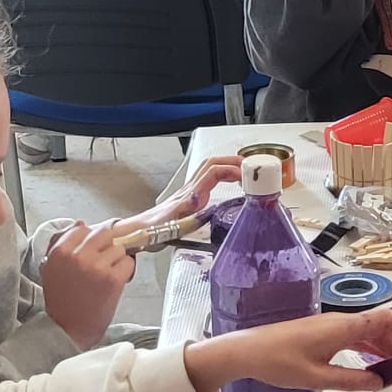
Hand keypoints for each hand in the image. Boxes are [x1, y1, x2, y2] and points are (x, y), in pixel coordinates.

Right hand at [40, 222, 134, 349]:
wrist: (68, 329)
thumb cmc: (61, 301)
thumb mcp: (51, 269)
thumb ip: (62, 245)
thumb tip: (81, 224)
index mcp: (60, 252)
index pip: (82, 228)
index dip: (91, 239)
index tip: (94, 249)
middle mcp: (77, 256)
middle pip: (104, 233)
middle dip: (107, 245)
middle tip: (104, 260)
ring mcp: (96, 266)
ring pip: (118, 248)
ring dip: (117, 259)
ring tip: (107, 274)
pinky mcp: (112, 279)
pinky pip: (128, 262)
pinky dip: (126, 270)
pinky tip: (116, 281)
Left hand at [124, 158, 241, 231]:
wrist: (140, 231)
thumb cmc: (154, 230)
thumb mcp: (176, 227)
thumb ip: (191, 218)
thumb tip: (205, 208)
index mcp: (190, 195)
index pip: (213, 172)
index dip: (231, 170)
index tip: (246, 177)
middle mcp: (190, 189)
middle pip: (213, 163)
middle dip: (234, 161)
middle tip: (251, 167)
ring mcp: (190, 191)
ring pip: (210, 167)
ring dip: (228, 164)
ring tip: (244, 170)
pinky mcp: (190, 196)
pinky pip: (208, 177)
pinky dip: (222, 173)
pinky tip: (229, 182)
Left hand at [183, 308, 391, 391]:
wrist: (248, 351)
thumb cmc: (279, 363)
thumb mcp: (318, 378)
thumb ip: (352, 381)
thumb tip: (380, 382)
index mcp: (343, 328)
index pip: (385, 320)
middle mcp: (340, 322)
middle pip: (380, 326)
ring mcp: (331, 326)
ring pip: (368, 331)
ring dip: (384, 346)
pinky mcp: (322, 333)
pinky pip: (354, 336)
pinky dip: (368, 347)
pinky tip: (371, 363)